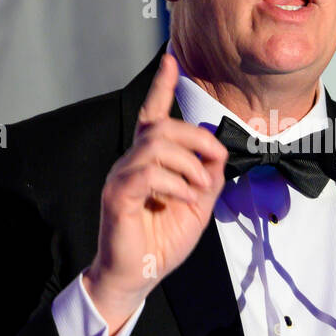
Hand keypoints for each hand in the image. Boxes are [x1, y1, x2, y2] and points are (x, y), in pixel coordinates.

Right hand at [83, 54, 227, 332]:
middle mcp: (131, 163)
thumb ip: (208, 178)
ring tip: (198, 189)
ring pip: (156, 145)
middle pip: (161, 127)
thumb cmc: (161, 241)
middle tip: (213, 164)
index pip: (153, 116)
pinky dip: (176, 183)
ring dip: (188, 164)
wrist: (138, 276)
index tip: (171, 59)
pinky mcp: (117, 196)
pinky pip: (148, 173)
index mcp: (149, 162)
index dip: (162, 87)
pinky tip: (186, 199)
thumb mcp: (197, 206)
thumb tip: (217, 155)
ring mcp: (121, 177)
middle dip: (196, 138)